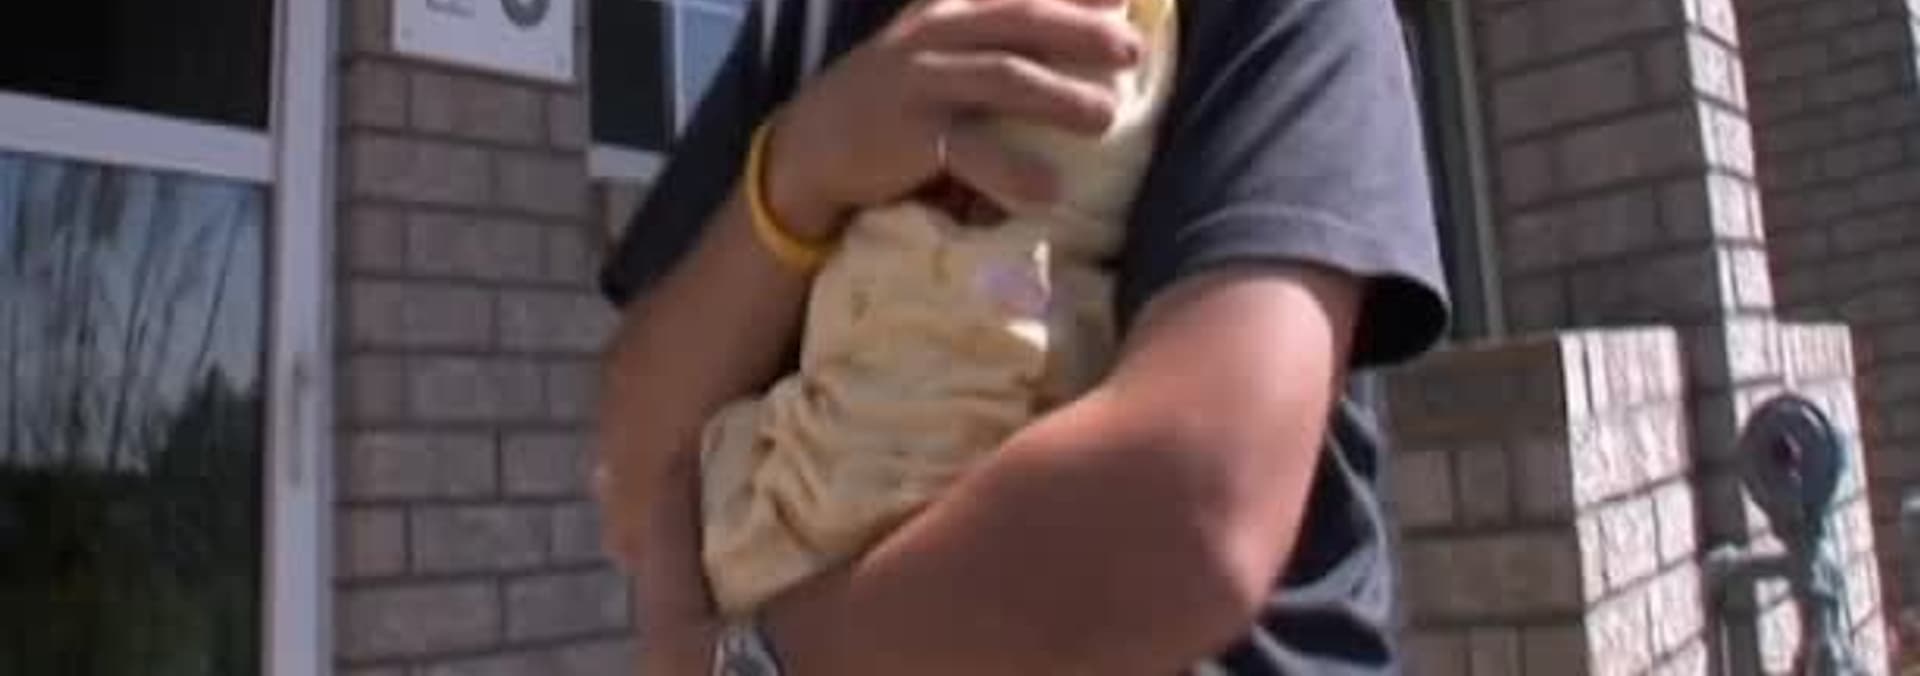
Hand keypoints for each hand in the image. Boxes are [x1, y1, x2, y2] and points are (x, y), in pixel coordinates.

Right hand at [764, 0, 1142, 238]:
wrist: (811, 144)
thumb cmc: (894, 99)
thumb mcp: (935, 48)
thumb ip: (993, 37)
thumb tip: (1088, 31)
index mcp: (949, 9)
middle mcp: (936, 32)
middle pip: (1021, 21)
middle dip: (1082, 33)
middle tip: (1132, 53)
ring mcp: (921, 80)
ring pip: (1004, 78)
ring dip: (1061, 97)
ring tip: (1106, 120)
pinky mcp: (910, 133)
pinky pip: (971, 150)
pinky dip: (1013, 171)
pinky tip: (1048, 189)